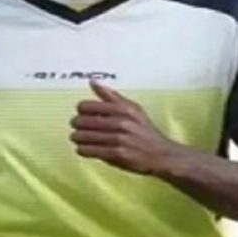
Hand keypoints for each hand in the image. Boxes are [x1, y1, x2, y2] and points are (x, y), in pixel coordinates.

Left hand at [70, 80, 184, 174]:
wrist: (161, 155)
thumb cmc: (144, 131)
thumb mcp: (132, 109)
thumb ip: (110, 96)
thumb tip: (92, 82)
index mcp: (123, 109)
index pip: (87, 106)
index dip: (81, 111)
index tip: (82, 114)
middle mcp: (120, 122)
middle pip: (82, 121)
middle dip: (76, 125)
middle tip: (78, 128)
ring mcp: (118, 139)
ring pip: (83, 136)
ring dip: (77, 138)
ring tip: (79, 139)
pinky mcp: (116, 154)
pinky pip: (89, 150)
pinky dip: (82, 150)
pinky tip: (84, 149)